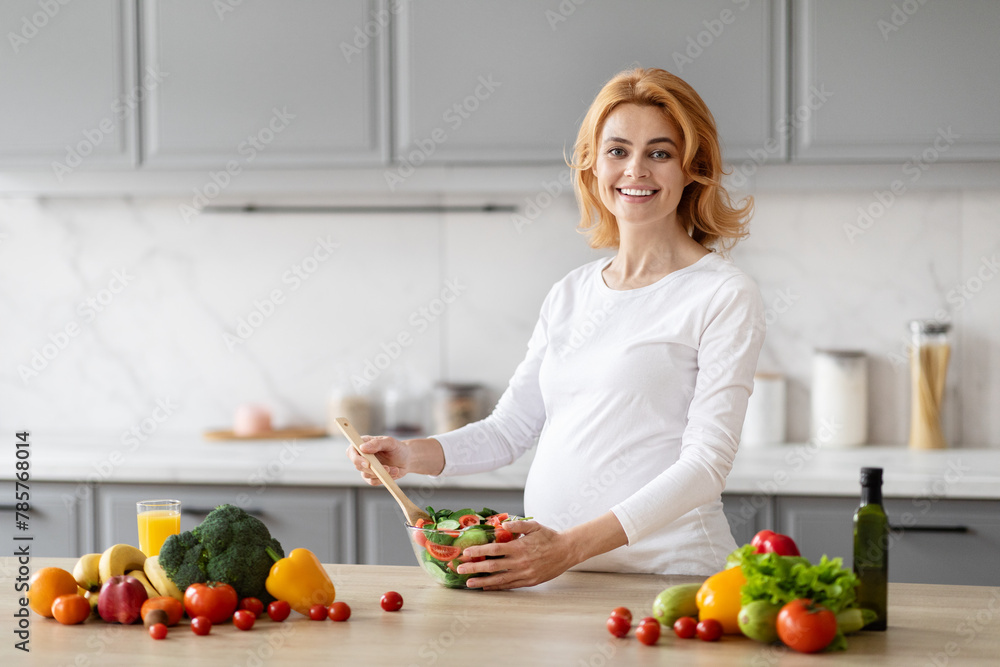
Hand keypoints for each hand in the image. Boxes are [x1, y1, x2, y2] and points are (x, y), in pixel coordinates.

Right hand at [346, 435, 410, 484]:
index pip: (351, 451)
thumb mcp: (390, 442)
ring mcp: (366, 467)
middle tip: (387, 468)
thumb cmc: (397, 448)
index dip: (356, 458)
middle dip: (373, 469)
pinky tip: (393, 472)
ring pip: (366, 475)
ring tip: (394, 469)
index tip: (367, 463)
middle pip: (358, 465)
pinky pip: (372, 482)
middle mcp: (362, 456)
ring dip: (382, 473)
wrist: (407, 459)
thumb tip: (362, 447)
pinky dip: (384, 478)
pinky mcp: (372, 476)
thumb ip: (377, 443)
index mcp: (363, 443)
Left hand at [456, 520, 578, 589]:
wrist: (566, 551)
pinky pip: (509, 586)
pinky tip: (486, 588)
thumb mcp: (534, 526)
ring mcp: (524, 574)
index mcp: (519, 547)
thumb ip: (518, 525)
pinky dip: (496, 587)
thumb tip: (503, 523)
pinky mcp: (529, 582)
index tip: (466, 553)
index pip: (494, 550)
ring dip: (482, 581)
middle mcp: (520, 562)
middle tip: (459, 570)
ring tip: (469, 583)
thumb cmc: (549, 537)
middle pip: (492, 566)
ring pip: (499, 579)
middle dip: (474, 568)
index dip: (478, 551)